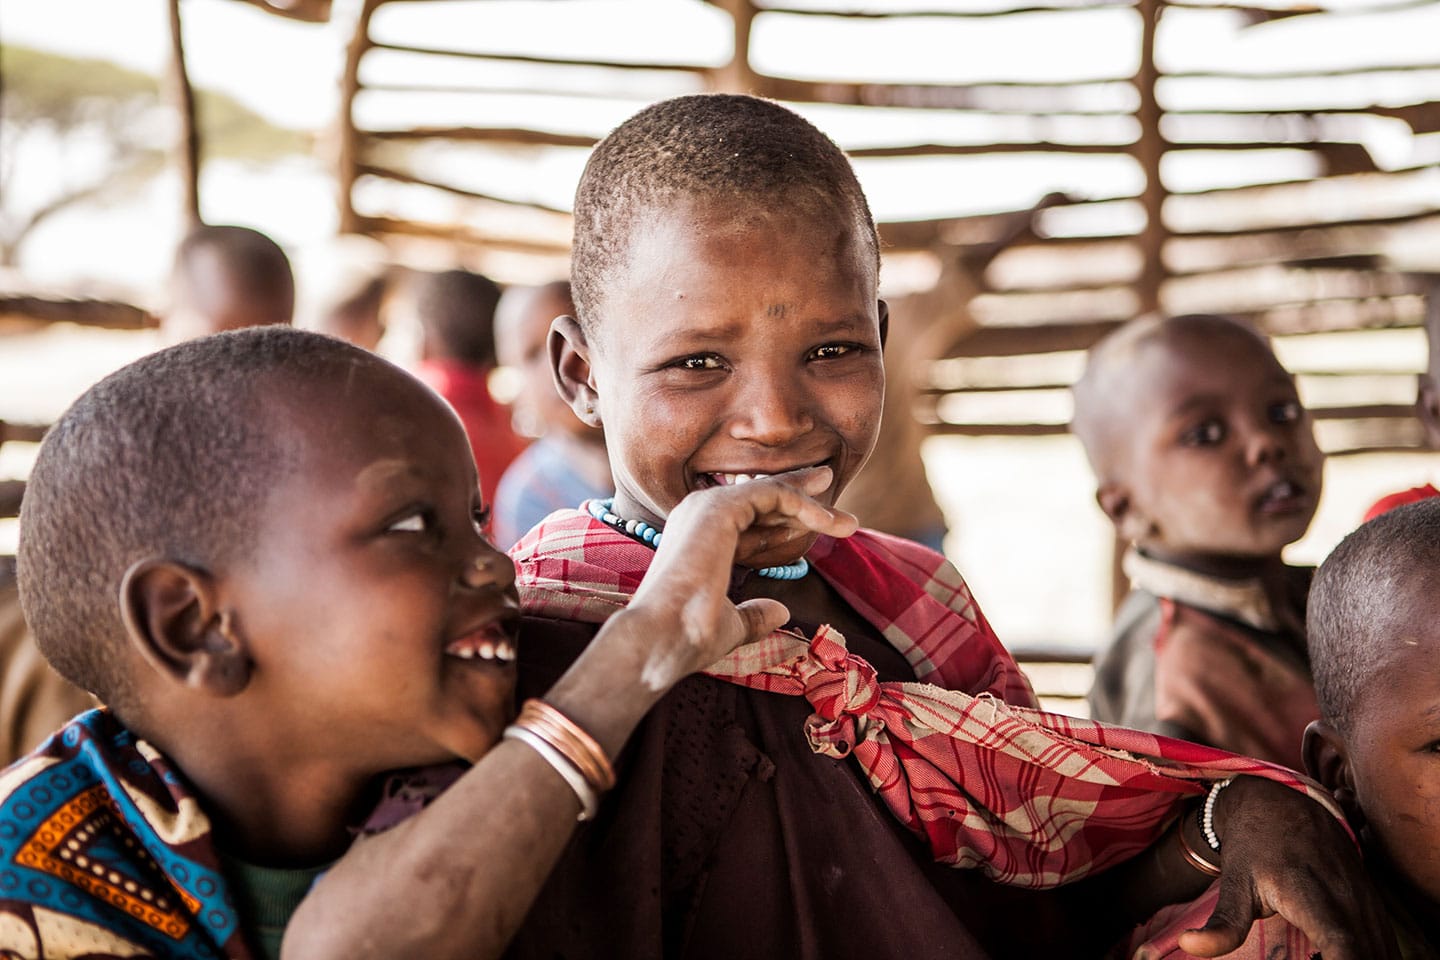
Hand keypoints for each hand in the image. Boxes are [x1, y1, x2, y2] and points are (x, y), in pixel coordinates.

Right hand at [626, 466, 857, 688]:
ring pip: (769, 492)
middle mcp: (698, 515)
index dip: (787, 525)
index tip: (824, 528)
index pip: (751, 523)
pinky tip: (827, 523)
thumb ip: (755, 614)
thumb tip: (782, 613)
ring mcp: (707, 507)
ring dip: (811, 505)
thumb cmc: (688, 637)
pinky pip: (771, 493)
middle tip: (842, 509)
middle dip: (805, 501)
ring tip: (848, 523)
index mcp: (699, 539)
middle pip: (761, 499)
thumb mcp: (732, 624)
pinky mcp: (719, 507)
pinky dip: (802, 505)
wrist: (662, 638)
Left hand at [1176, 776, 1398, 959]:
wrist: (1282, 802)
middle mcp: (1348, 900)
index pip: (1342, 945)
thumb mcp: (1235, 883)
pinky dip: (1371, 957)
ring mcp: (1367, 902)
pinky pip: (1385, 945)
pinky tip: (1341, 959)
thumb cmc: (1255, 845)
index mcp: (1312, 897)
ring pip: (1382, 952)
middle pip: (1367, 954)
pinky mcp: (1375, 906)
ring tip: (1320, 958)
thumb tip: (1190, 946)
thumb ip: (1222, 923)